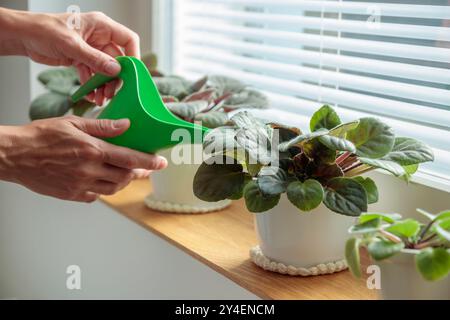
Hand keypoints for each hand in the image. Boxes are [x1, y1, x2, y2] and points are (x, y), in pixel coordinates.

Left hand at [0, 8, 139, 104]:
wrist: (23, 36)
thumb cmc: (44, 30)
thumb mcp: (71, 45)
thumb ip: (95, 59)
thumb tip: (116, 70)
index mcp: (101, 26)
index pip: (128, 40)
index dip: (133, 56)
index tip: (132, 74)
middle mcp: (99, 37)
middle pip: (117, 59)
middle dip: (115, 78)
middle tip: (111, 93)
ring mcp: (91, 49)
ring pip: (105, 70)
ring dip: (103, 85)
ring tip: (100, 98)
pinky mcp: (82, 59)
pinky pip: (93, 75)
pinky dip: (92, 85)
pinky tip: (90, 96)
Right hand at [0, 116, 166, 202]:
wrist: (14, 156)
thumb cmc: (40, 136)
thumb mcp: (72, 123)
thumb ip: (102, 126)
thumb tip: (126, 125)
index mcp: (92, 150)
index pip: (129, 158)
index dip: (149, 162)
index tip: (161, 162)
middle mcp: (89, 170)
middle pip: (124, 176)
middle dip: (139, 173)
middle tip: (145, 168)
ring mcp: (80, 185)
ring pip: (113, 188)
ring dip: (124, 182)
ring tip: (127, 174)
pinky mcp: (71, 195)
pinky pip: (95, 196)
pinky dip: (104, 189)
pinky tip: (103, 180)